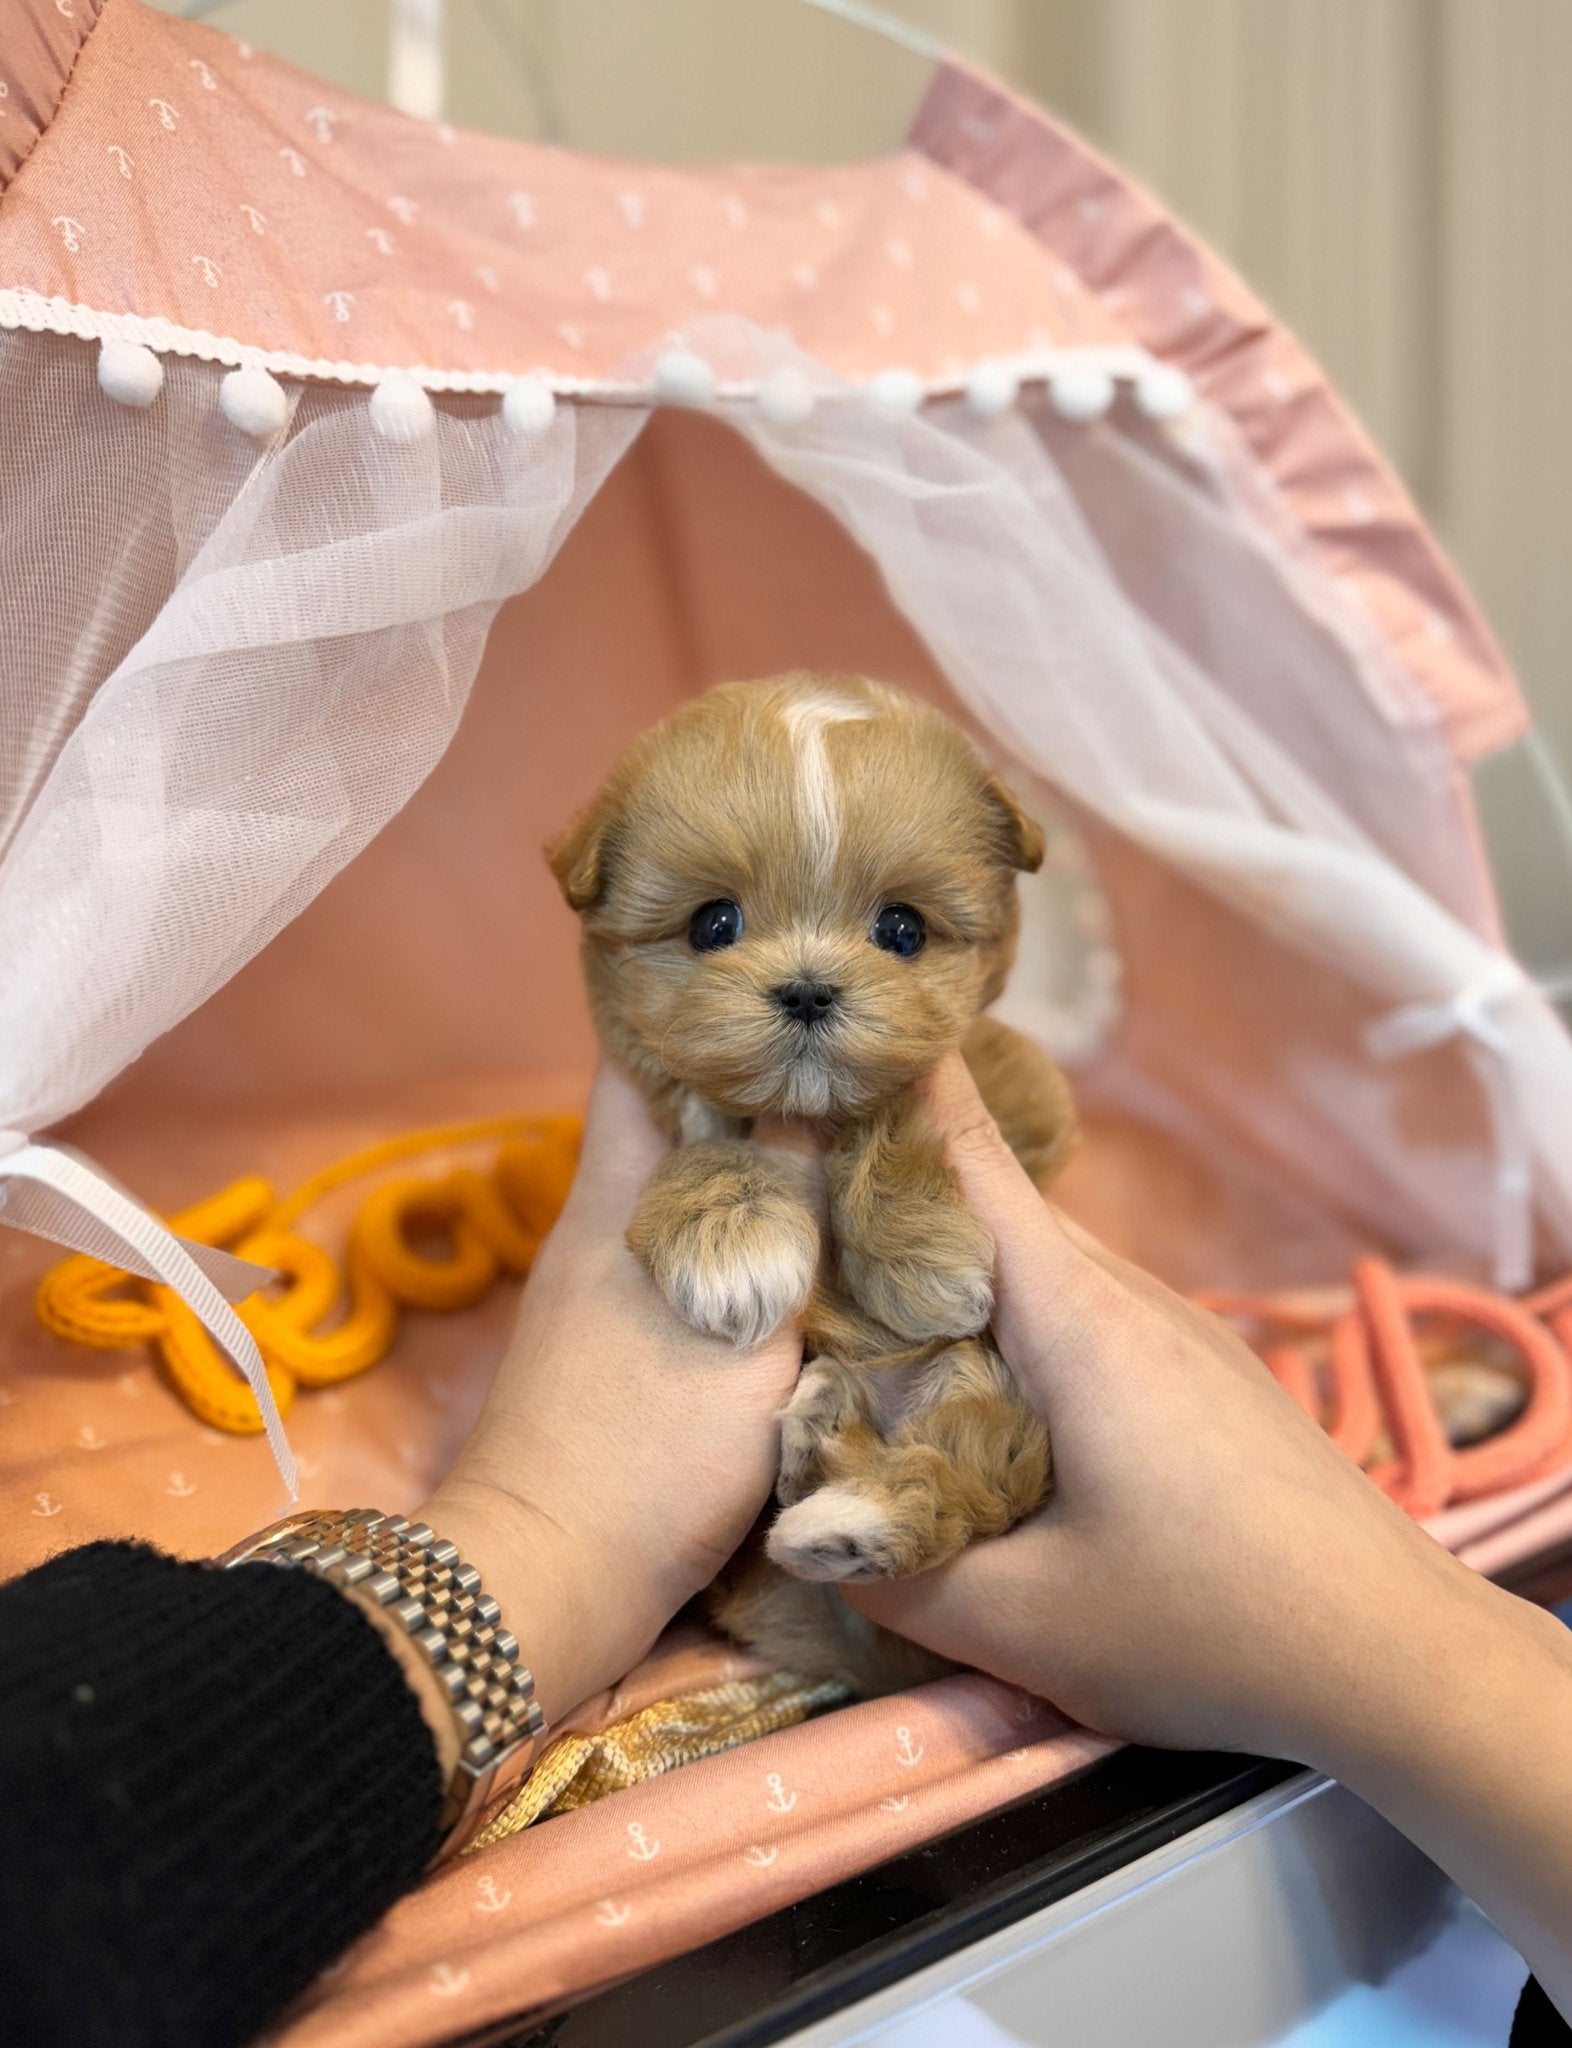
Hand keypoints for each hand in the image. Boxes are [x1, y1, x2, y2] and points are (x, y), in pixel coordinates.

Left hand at [418, 1065, 811, 1727]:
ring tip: (848, 1140)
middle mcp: (602, 1229)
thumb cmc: (645, 1452)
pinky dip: (747, 1240)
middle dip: (750, 1085)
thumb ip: (787, 1216)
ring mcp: (603, 1294)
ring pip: (688, 1195)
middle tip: (845, 1056)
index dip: (696, 1007)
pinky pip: (693, 1261)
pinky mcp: (617, 1355)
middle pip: (673, 1123)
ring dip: (755, 1166)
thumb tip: (824, 1097)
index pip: (639, 1058)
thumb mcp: (744, 1330)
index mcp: (618, 1199)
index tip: (774, 973)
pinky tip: (812, 1250)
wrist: (545, 1589)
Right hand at [845, 1053, 1562, 1773]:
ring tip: (861, 1305)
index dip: (886, 1093)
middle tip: (784, 1208)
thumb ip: (894, 1570)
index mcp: (1078, 1317)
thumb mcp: (1028, 1623)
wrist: (1402, 1654)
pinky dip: (1011, 1319)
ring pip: (1039, 1263)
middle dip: (890, 1197)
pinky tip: (979, 1388)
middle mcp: (1127, 1296)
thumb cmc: (1217, 1626)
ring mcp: (1176, 1329)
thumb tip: (803, 1531)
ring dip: (954, 1270)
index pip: (967, 1155)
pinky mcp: (1202, 1374)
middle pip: (990, 1206)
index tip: (812, 1051)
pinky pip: (1083, 1310)